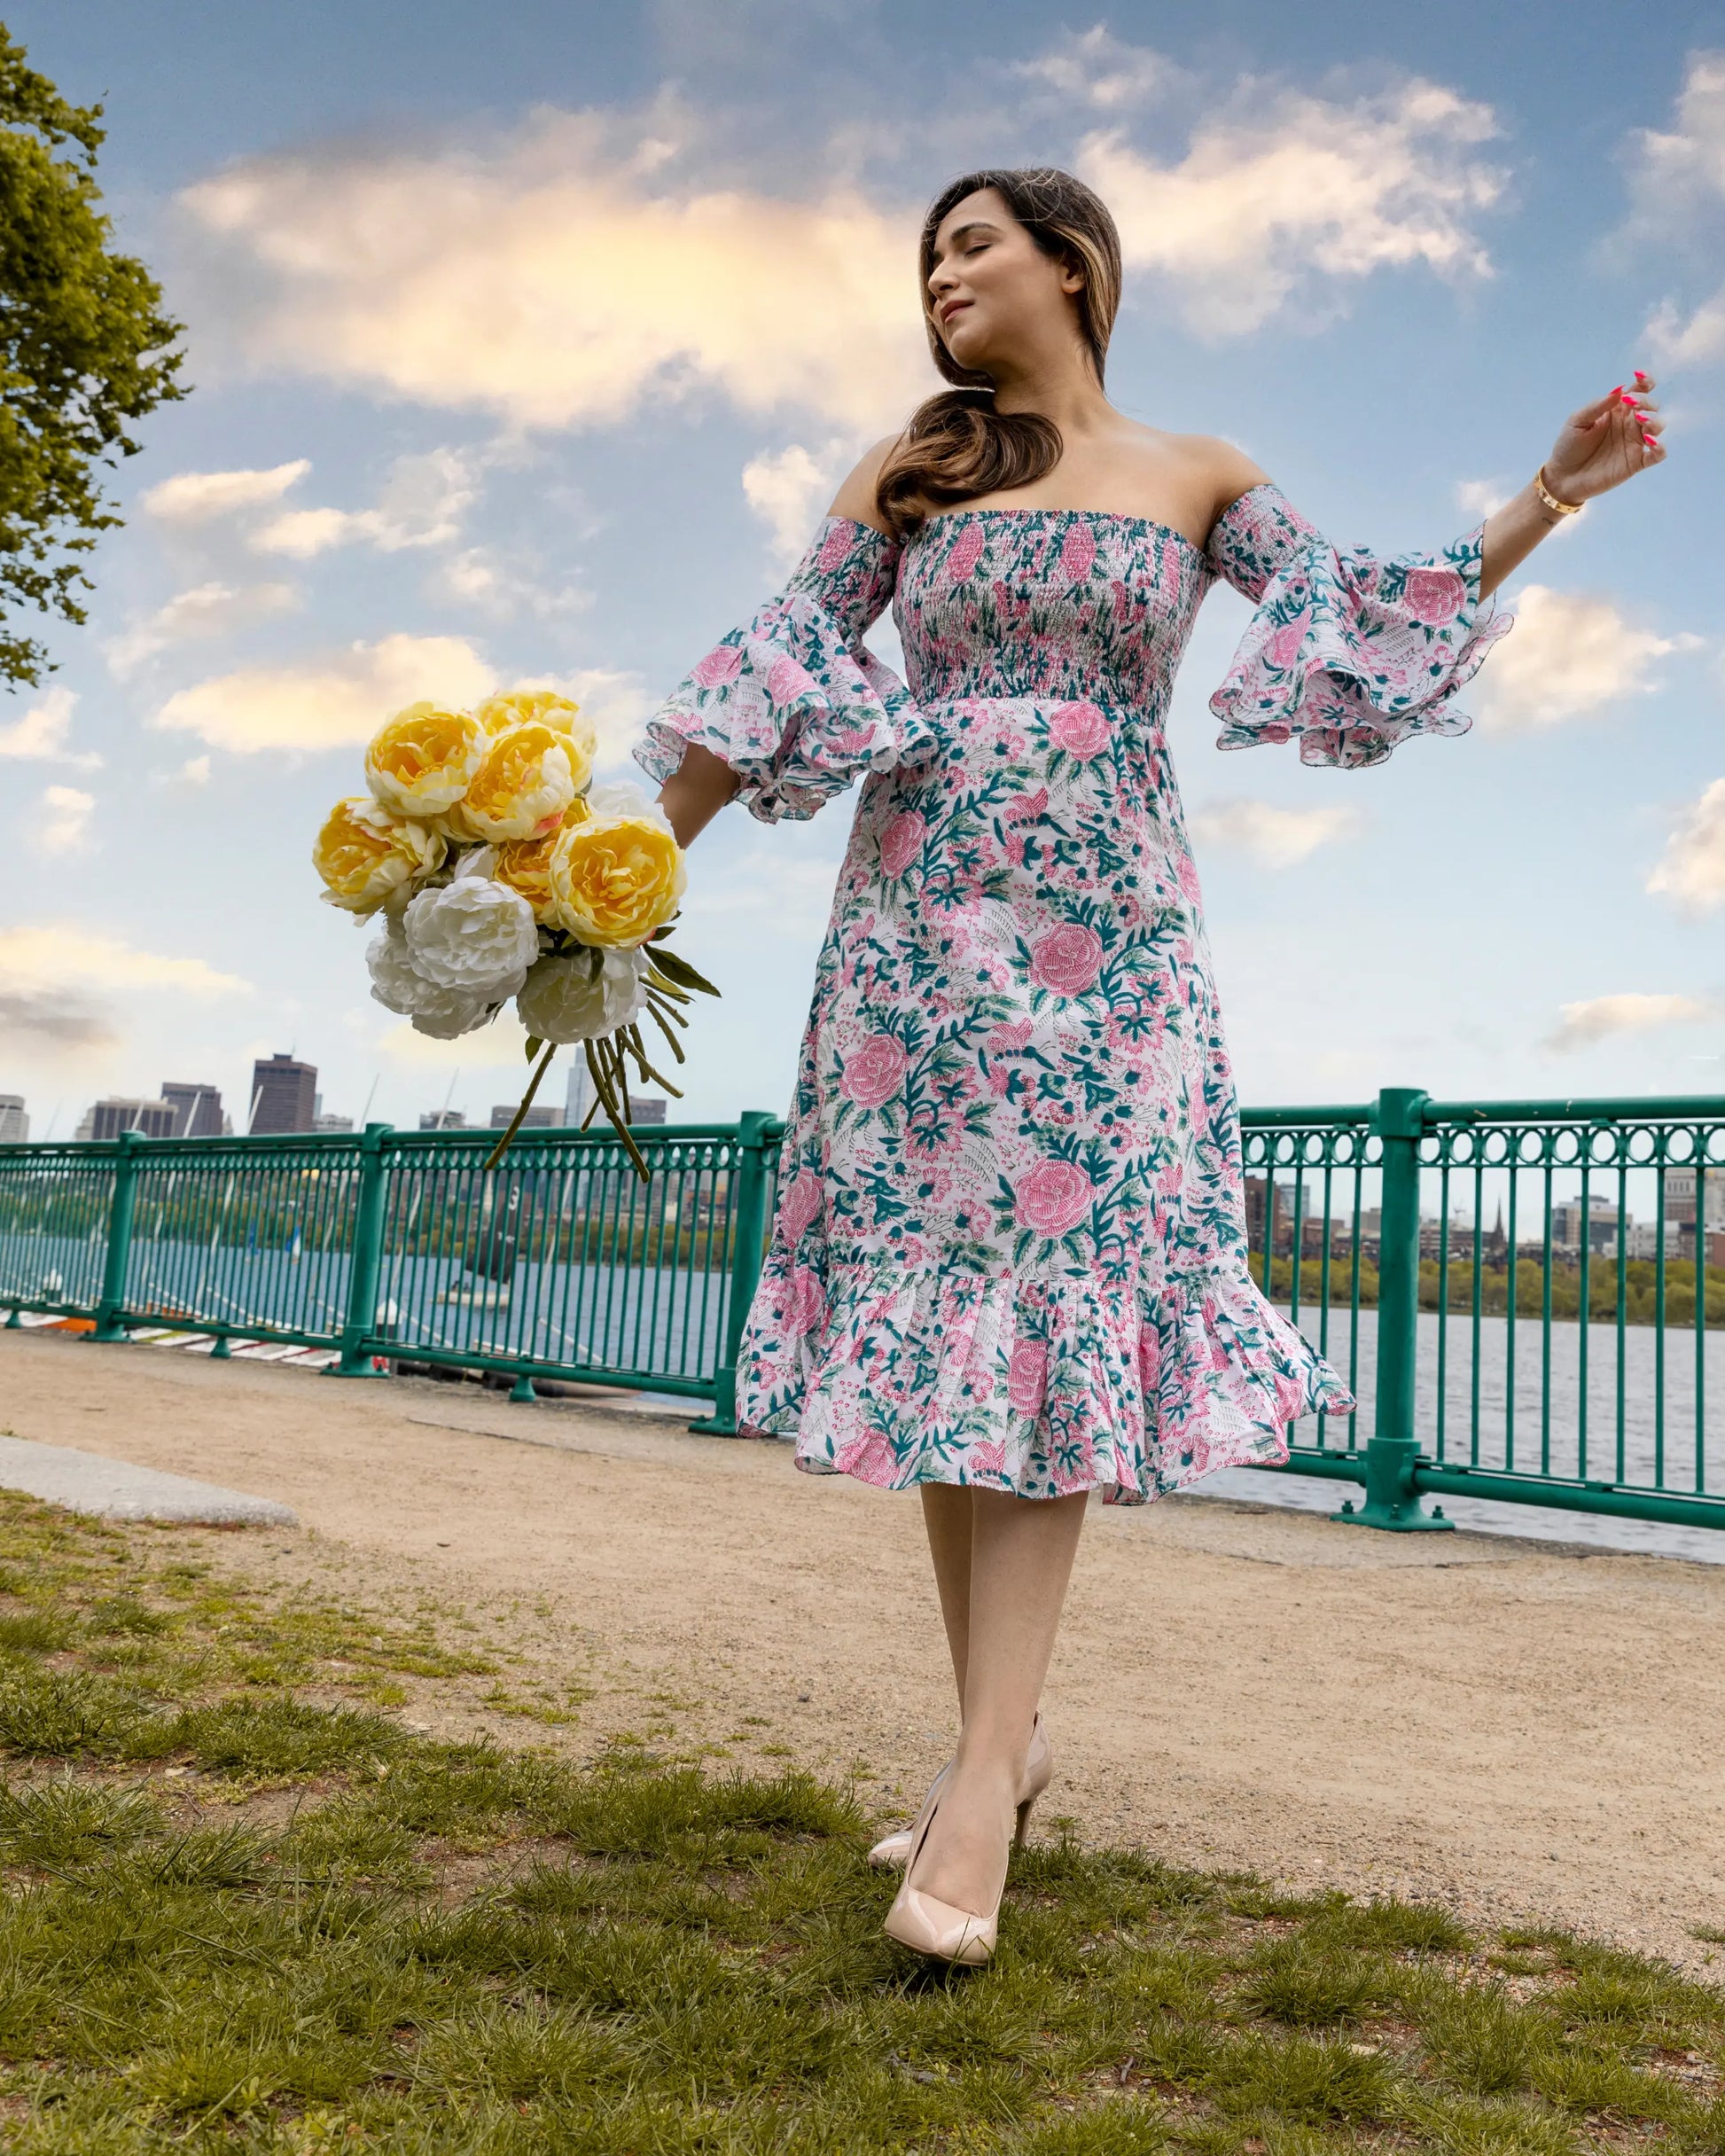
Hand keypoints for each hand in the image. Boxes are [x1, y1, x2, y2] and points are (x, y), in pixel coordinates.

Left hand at [1543, 372, 1666, 505]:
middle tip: (1632, 403)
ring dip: (1654, 420)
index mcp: (1617, 409)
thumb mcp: (1577, 421)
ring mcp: (1634, 443)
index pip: (1639, 390)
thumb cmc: (1568, 446)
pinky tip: (1652, 443)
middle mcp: (1629, 424)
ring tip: (1641, 419)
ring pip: (1657, 426)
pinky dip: (1660, 448)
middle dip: (1646, 401)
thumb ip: (1598, 405)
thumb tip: (1619, 390)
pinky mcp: (1636, 463)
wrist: (1562, 477)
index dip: (1645, 381)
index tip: (1640, 375)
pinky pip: (1657, 455)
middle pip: (1652, 406)